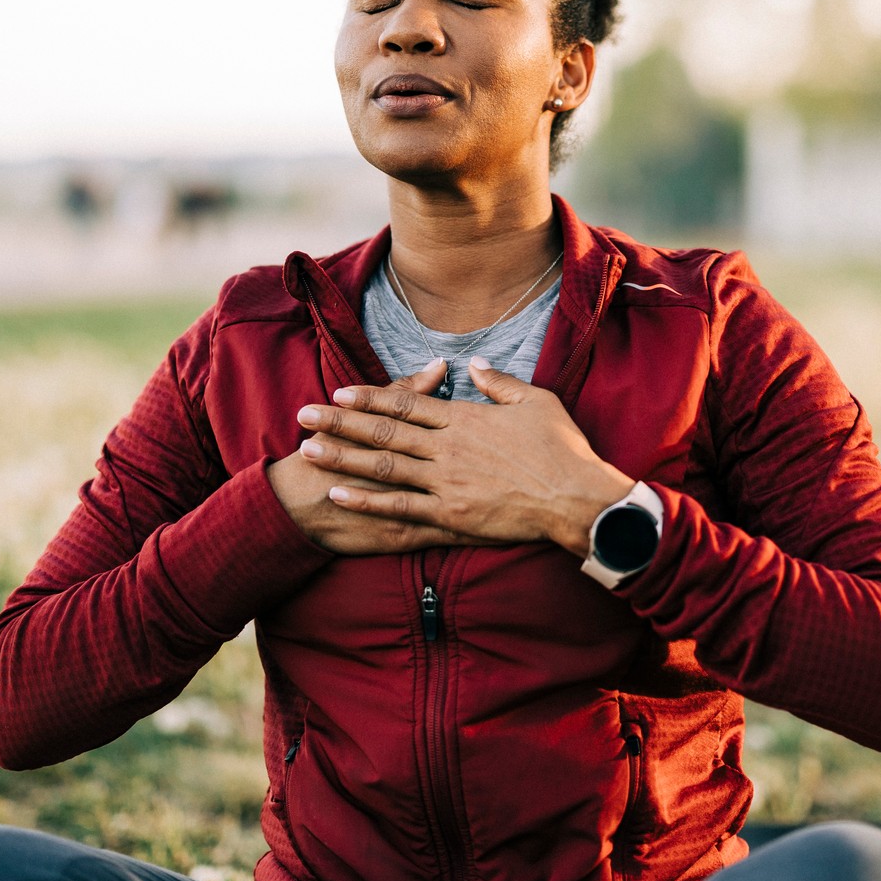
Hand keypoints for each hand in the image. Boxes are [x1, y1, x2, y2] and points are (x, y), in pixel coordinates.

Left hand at [297, 357, 634, 556]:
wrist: (576, 497)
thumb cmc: (562, 448)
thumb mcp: (536, 401)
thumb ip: (499, 383)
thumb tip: (474, 364)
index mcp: (464, 418)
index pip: (407, 403)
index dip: (370, 397)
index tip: (340, 392)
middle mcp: (447, 447)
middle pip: (383, 430)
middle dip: (340, 422)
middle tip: (304, 416)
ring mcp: (445, 482)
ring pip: (383, 465)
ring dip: (342, 457)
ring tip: (309, 451)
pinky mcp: (450, 515)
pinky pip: (400, 507)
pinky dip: (367, 500)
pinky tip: (339, 495)